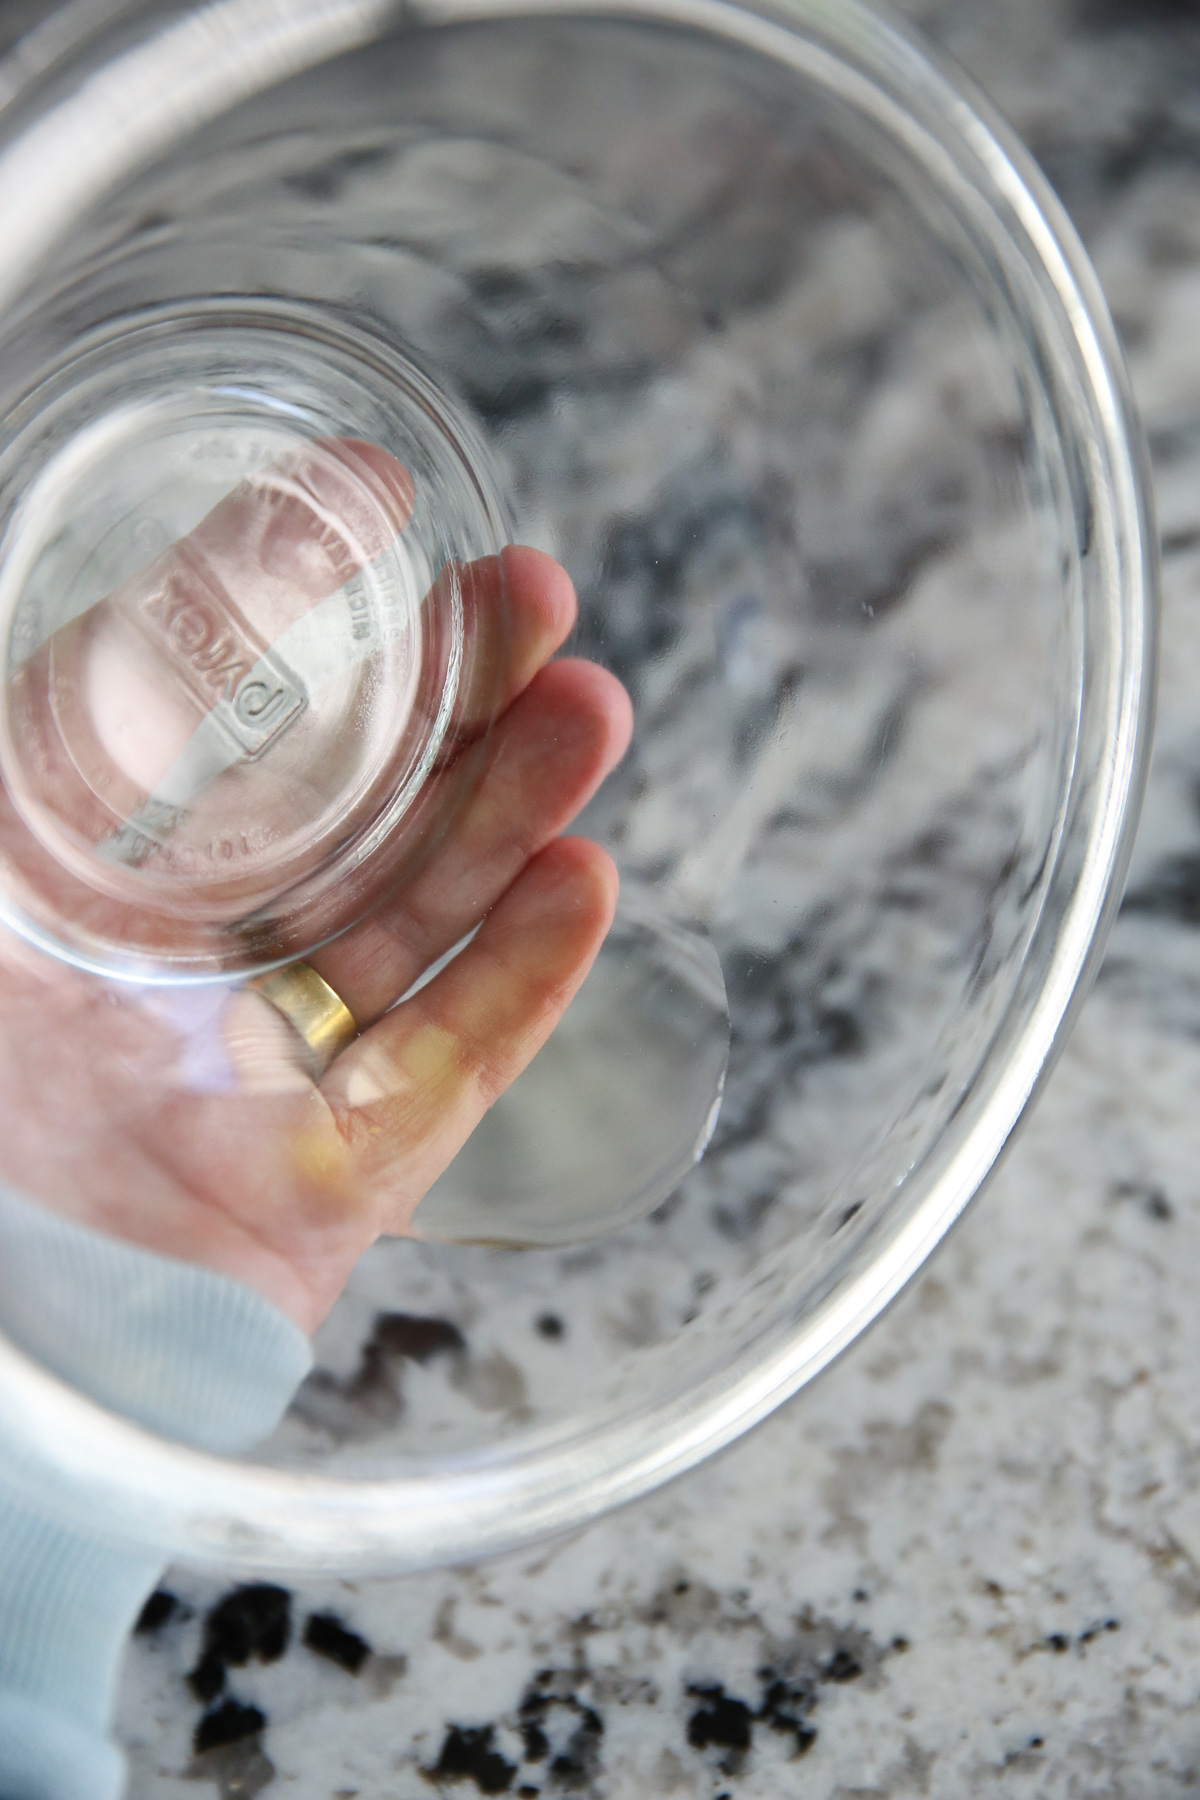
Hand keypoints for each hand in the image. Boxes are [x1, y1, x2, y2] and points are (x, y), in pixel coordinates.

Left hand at [0, 440, 631, 1331]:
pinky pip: (442, 1070)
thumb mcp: (8, 837)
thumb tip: (214, 549)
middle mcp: (158, 967)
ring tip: (592, 712)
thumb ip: (103, 699)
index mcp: (56, 881)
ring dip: (509, 816)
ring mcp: (249, 1075)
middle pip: (334, 810)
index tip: (377, 506)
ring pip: (408, 926)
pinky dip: (519, 983)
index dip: (289, 606)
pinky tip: (586, 883)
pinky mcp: (325, 1186)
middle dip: (444, 700)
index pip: (191, 714)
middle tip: (535, 597)